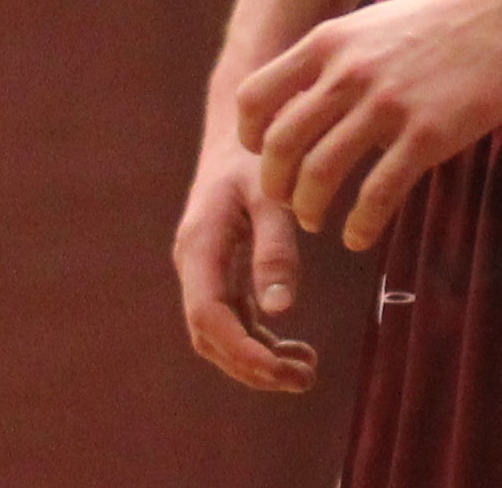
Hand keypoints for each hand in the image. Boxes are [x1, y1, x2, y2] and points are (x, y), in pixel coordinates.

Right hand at [173, 139, 317, 392]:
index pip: (208, 316)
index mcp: (199, 245)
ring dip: (258, 359)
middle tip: (304, 378)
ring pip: (221, 333)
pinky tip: (295, 350)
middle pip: (211, 335)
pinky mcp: (222, 269)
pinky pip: (234, 318)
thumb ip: (274, 247)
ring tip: (306, 371)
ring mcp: (206, 269)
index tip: (280, 370)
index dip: (241, 351)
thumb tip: (281, 309)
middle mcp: (195, 263)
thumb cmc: (258, 152)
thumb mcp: (270, 193)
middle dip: (253, 366)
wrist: (243, 124)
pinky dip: (261, 340)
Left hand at [237, 0, 501, 253]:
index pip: (255, 96)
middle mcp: (348, 72)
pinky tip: (360, 235)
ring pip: (319, 174)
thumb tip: (303, 100)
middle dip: (276, 185)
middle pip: (279, 144)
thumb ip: (336, 58)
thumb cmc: (442, 18)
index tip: (263, 157)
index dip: (249, 137)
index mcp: (329, 41)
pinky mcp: (426, 135)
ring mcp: (387, 104)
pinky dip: (359, 225)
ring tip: (320, 222)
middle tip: (289, 202)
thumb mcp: (372, 24)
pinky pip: (376, 194)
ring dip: (310, 209)